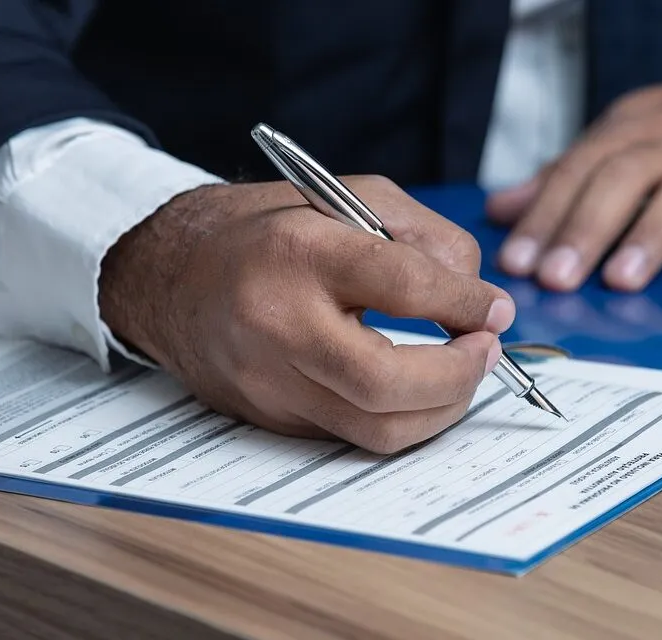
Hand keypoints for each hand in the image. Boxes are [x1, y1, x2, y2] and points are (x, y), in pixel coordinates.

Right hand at [98, 177, 515, 453]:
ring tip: (460, 372)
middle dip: (458, 376)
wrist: (167, 275)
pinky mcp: (269, 419)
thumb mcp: (344, 197)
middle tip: (485, 350)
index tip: (494, 308)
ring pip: (376, 430)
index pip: (403, 286)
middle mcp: (276, 324)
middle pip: (386, 383)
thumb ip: (421, 237)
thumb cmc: (264, 231)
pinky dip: (400, 418)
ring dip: (440, 409)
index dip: (465, 303)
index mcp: (298, 253)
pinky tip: (416, 390)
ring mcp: (268, 383)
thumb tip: (478, 298)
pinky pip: (354, 436)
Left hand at [487, 48, 661, 291]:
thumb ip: (570, 175)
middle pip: (623, 179)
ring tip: (619, 280)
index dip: (545, 216)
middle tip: (556, 278)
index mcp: (633, 131)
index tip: (516, 262)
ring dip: (650, 236)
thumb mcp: (632, 135)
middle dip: (585, 229)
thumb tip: (503, 209)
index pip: (579, 170)